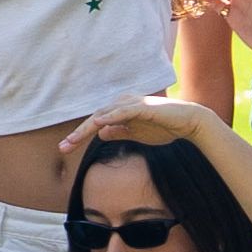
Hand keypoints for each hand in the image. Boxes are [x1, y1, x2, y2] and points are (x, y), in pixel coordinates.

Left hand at [63, 95, 223, 154]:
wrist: (188, 123)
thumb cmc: (163, 127)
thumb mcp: (136, 134)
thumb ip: (119, 132)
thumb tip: (100, 132)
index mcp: (120, 110)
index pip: (95, 123)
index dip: (79, 135)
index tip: (65, 148)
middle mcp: (123, 103)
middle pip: (96, 118)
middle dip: (78, 134)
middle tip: (63, 147)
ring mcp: (133, 103)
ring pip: (105, 114)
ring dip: (88, 127)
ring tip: (74, 139)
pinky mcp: (144, 107)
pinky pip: (124, 111)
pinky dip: (111, 116)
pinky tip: (98, 123)